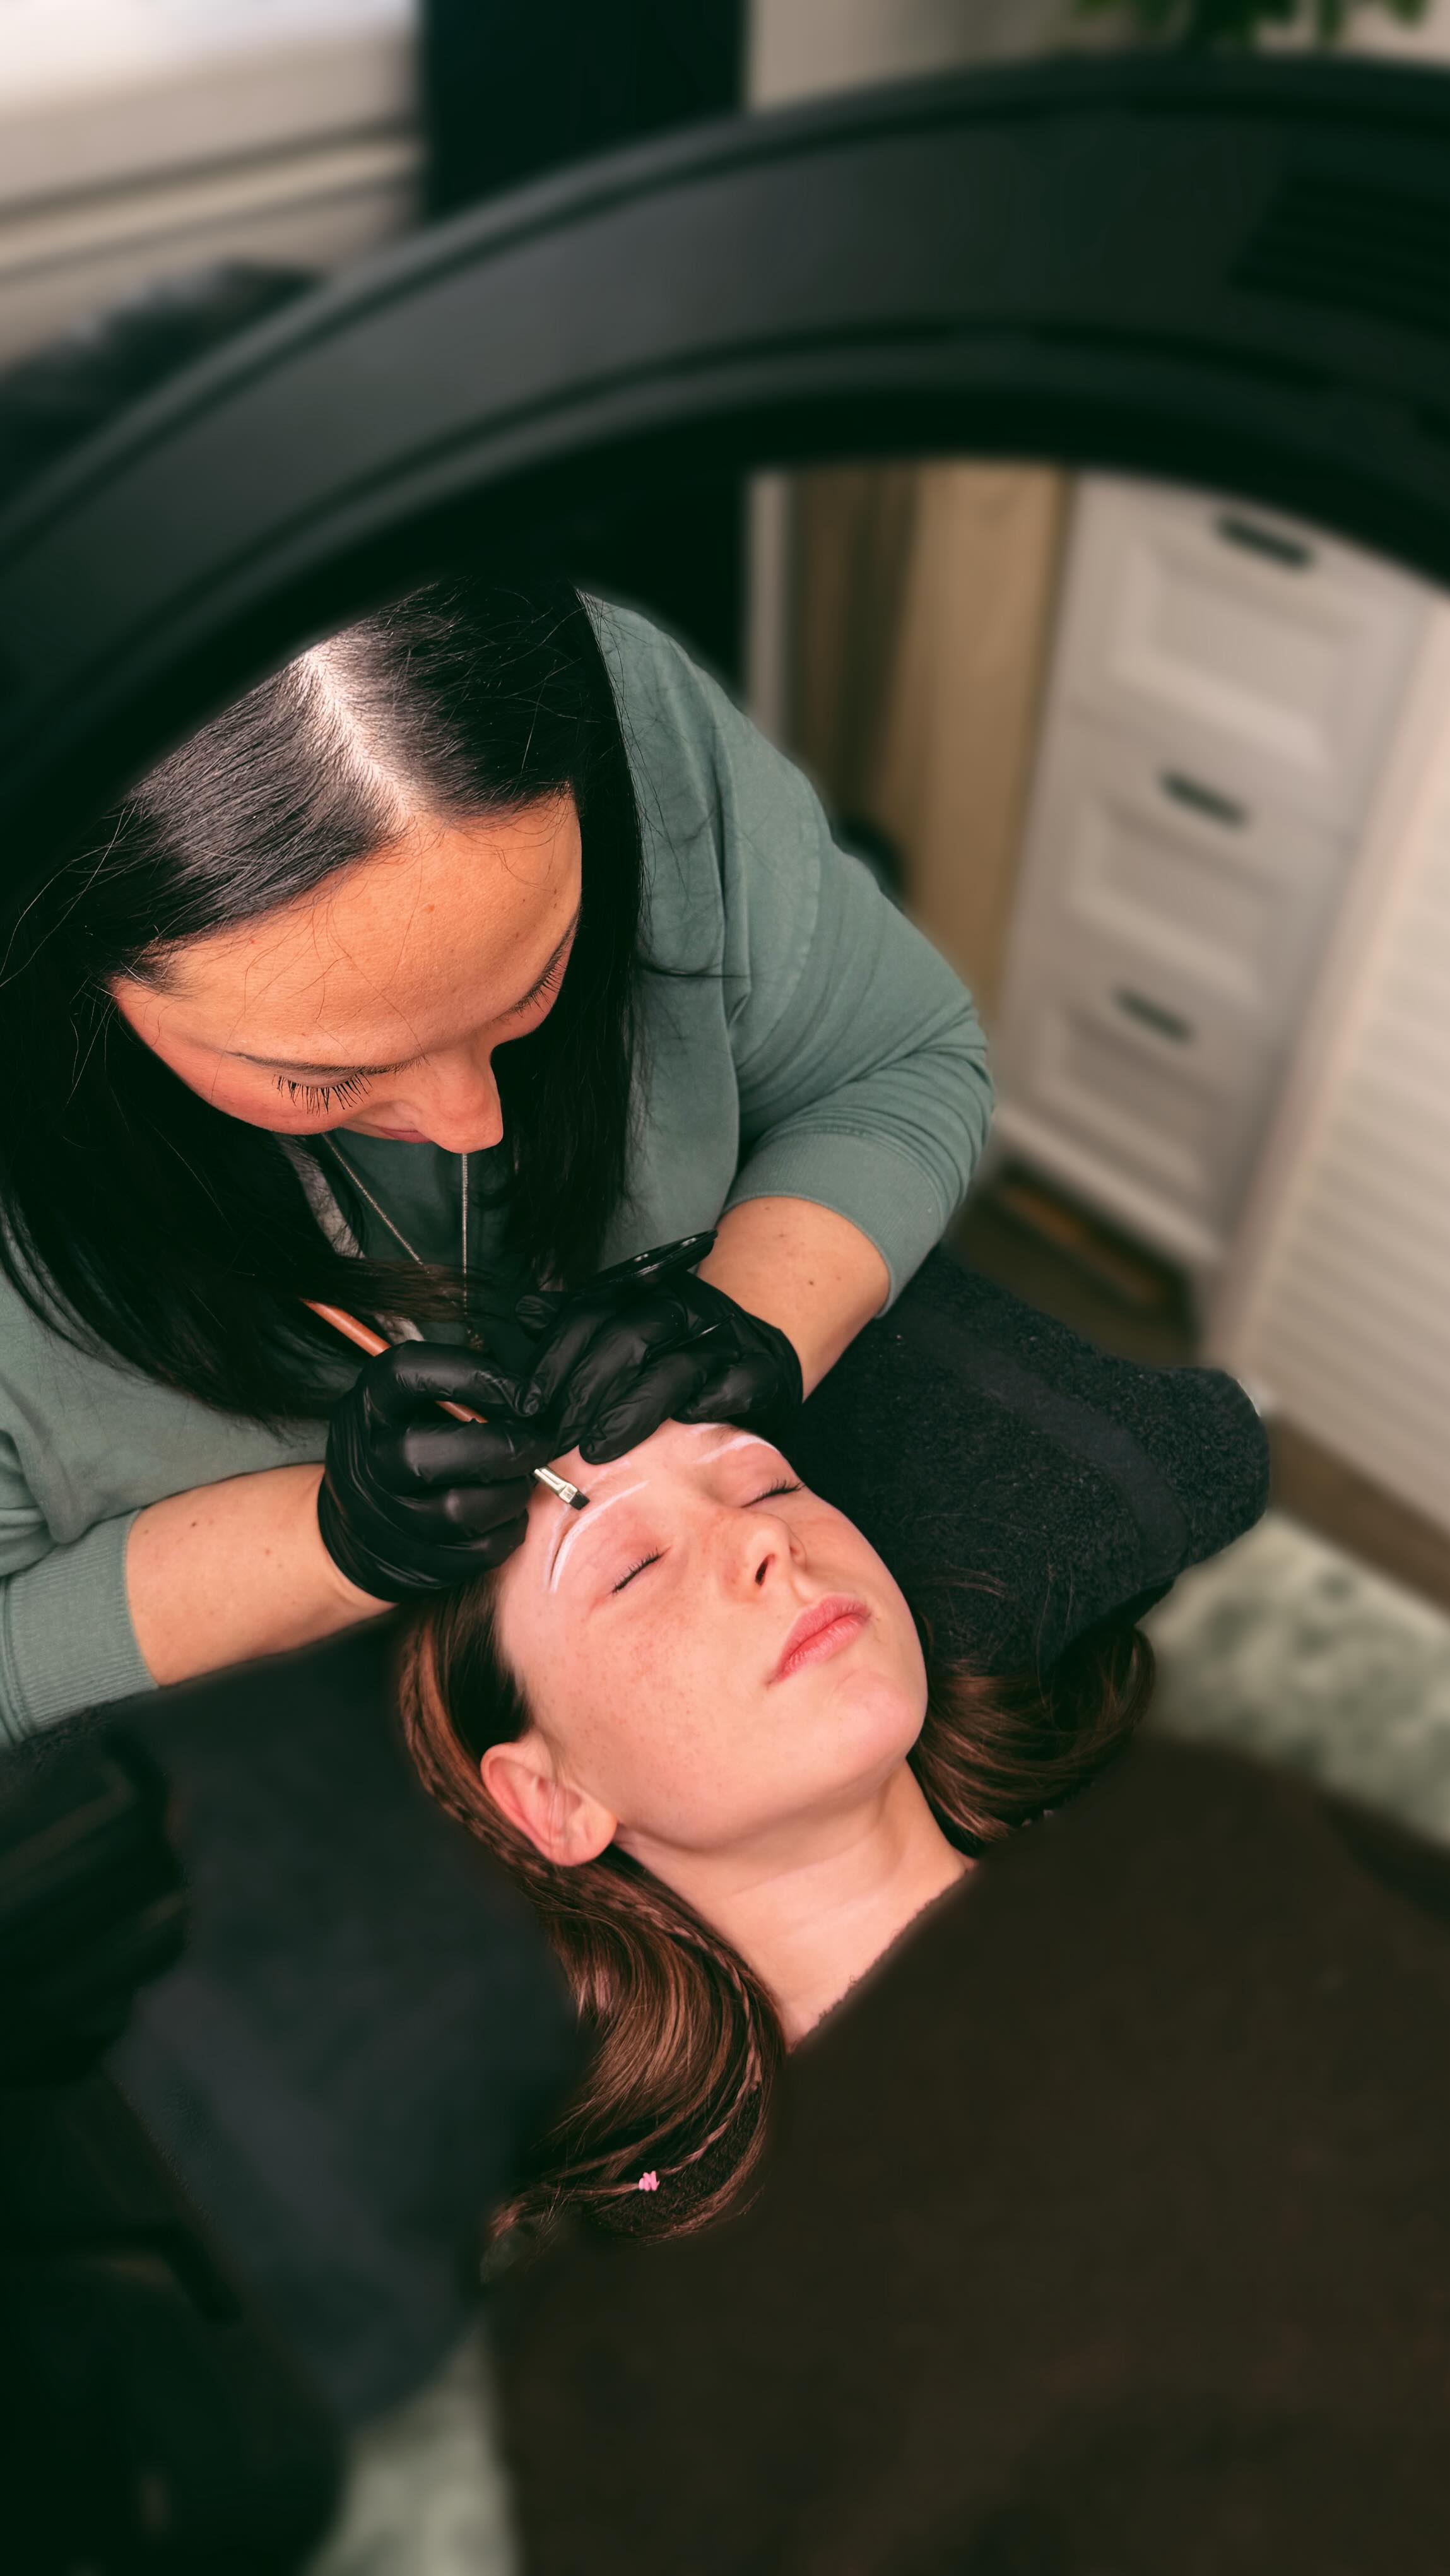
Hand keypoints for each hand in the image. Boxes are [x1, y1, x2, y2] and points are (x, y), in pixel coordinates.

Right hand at [317, 1342, 552, 1601]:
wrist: (360, 1525)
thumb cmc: (405, 1444)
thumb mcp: (408, 1403)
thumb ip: (457, 1390)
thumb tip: (528, 1396)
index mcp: (369, 1406)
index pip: (408, 1373)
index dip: (476, 1377)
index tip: (525, 1392)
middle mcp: (369, 1461)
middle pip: (424, 1456)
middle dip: (500, 1448)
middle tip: (539, 1444)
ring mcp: (387, 1518)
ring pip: (458, 1512)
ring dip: (511, 1493)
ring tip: (526, 1478)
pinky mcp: (416, 1563)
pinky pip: (477, 1552)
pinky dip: (509, 1530)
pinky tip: (513, 1511)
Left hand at [514, 1271, 802, 1464]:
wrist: (758, 1354)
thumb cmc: (679, 1349)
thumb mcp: (628, 1326)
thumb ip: (578, 1322)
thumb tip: (527, 1312)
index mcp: (646, 1291)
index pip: (591, 1313)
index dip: (555, 1357)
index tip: (529, 1404)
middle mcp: (687, 1307)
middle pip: (629, 1338)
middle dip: (586, 1391)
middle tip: (558, 1436)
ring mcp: (726, 1339)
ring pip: (675, 1369)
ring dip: (632, 1412)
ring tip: (598, 1449)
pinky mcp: (761, 1370)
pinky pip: (735, 1386)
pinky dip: (709, 1404)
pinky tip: (682, 1424)